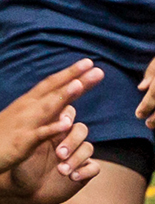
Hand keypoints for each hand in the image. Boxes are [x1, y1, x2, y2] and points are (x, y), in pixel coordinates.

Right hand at [0, 62, 103, 203]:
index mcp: (29, 102)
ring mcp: (25, 123)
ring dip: (63, 95)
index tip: (89, 62)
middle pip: (54, 90)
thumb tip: (64, 104)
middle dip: (74, 78)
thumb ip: (45, 111)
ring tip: (79, 85)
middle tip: (96, 67)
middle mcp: (27, 108)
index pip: (52, 84)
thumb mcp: (28, 120)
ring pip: (47, 107)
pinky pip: (40, 134)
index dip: (70, 73)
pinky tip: (67, 124)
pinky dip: (52, 128)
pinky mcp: (23, 141)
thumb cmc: (6, 136)